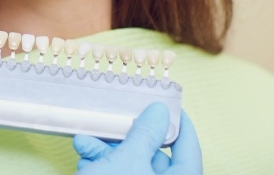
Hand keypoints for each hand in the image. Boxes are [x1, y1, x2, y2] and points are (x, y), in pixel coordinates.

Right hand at [73, 103, 201, 174]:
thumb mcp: (127, 161)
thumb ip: (145, 134)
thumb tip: (160, 111)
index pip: (188, 151)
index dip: (179, 124)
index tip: (168, 104)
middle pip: (153, 158)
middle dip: (126, 137)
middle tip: (113, 121)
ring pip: (131, 168)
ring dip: (106, 152)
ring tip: (85, 143)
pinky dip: (101, 168)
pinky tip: (84, 162)